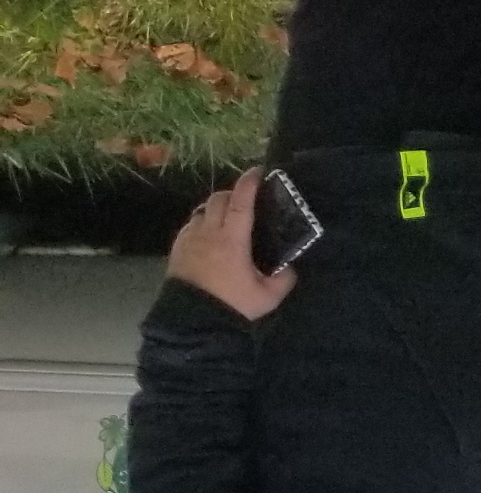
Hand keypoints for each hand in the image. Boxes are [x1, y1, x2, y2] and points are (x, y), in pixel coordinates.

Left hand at [166, 171, 296, 321]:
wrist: (195, 320)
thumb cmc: (233, 304)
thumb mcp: (268, 296)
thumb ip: (283, 278)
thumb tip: (289, 267)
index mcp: (232, 240)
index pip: (241, 203)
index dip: (249, 184)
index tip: (258, 172)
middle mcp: (209, 232)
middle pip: (218, 199)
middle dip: (233, 193)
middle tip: (246, 200)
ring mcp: (190, 238)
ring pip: (202, 210)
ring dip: (216, 208)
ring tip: (227, 218)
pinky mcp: (178, 248)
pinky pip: (191, 225)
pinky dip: (202, 223)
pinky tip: (209, 236)